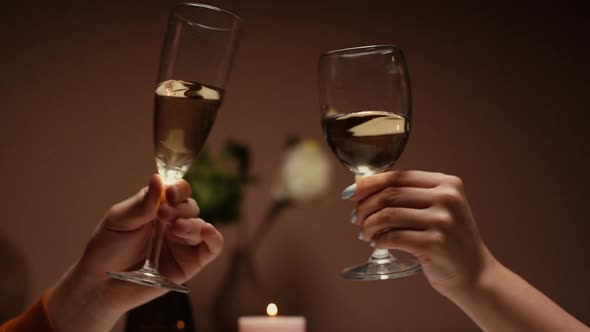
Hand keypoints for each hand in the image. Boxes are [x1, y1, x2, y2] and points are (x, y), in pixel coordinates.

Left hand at [48, 175, 223, 331]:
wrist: (101, 284)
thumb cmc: (107, 249)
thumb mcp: (119, 220)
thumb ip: (141, 204)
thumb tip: (158, 179)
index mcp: (158, 208)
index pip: (177, 191)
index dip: (178, 189)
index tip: (170, 192)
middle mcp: (173, 223)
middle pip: (190, 207)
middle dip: (180, 209)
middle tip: (162, 215)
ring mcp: (183, 243)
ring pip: (201, 225)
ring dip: (192, 224)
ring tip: (176, 228)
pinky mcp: (190, 263)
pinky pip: (211, 248)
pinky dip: (214, 238)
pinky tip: (208, 232)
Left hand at [349, 171, 495, 296]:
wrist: (475, 274)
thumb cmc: (449, 240)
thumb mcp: (440, 208)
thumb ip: (409, 195)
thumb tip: (362, 186)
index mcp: (447, 183)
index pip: (398, 176)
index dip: (369, 183)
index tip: (351, 193)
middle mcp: (447, 198)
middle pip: (389, 195)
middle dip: (364, 206)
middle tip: (355, 218)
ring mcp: (443, 221)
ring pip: (387, 215)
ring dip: (368, 225)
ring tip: (364, 233)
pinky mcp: (435, 244)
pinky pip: (393, 237)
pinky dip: (379, 240)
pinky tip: (377, 243)